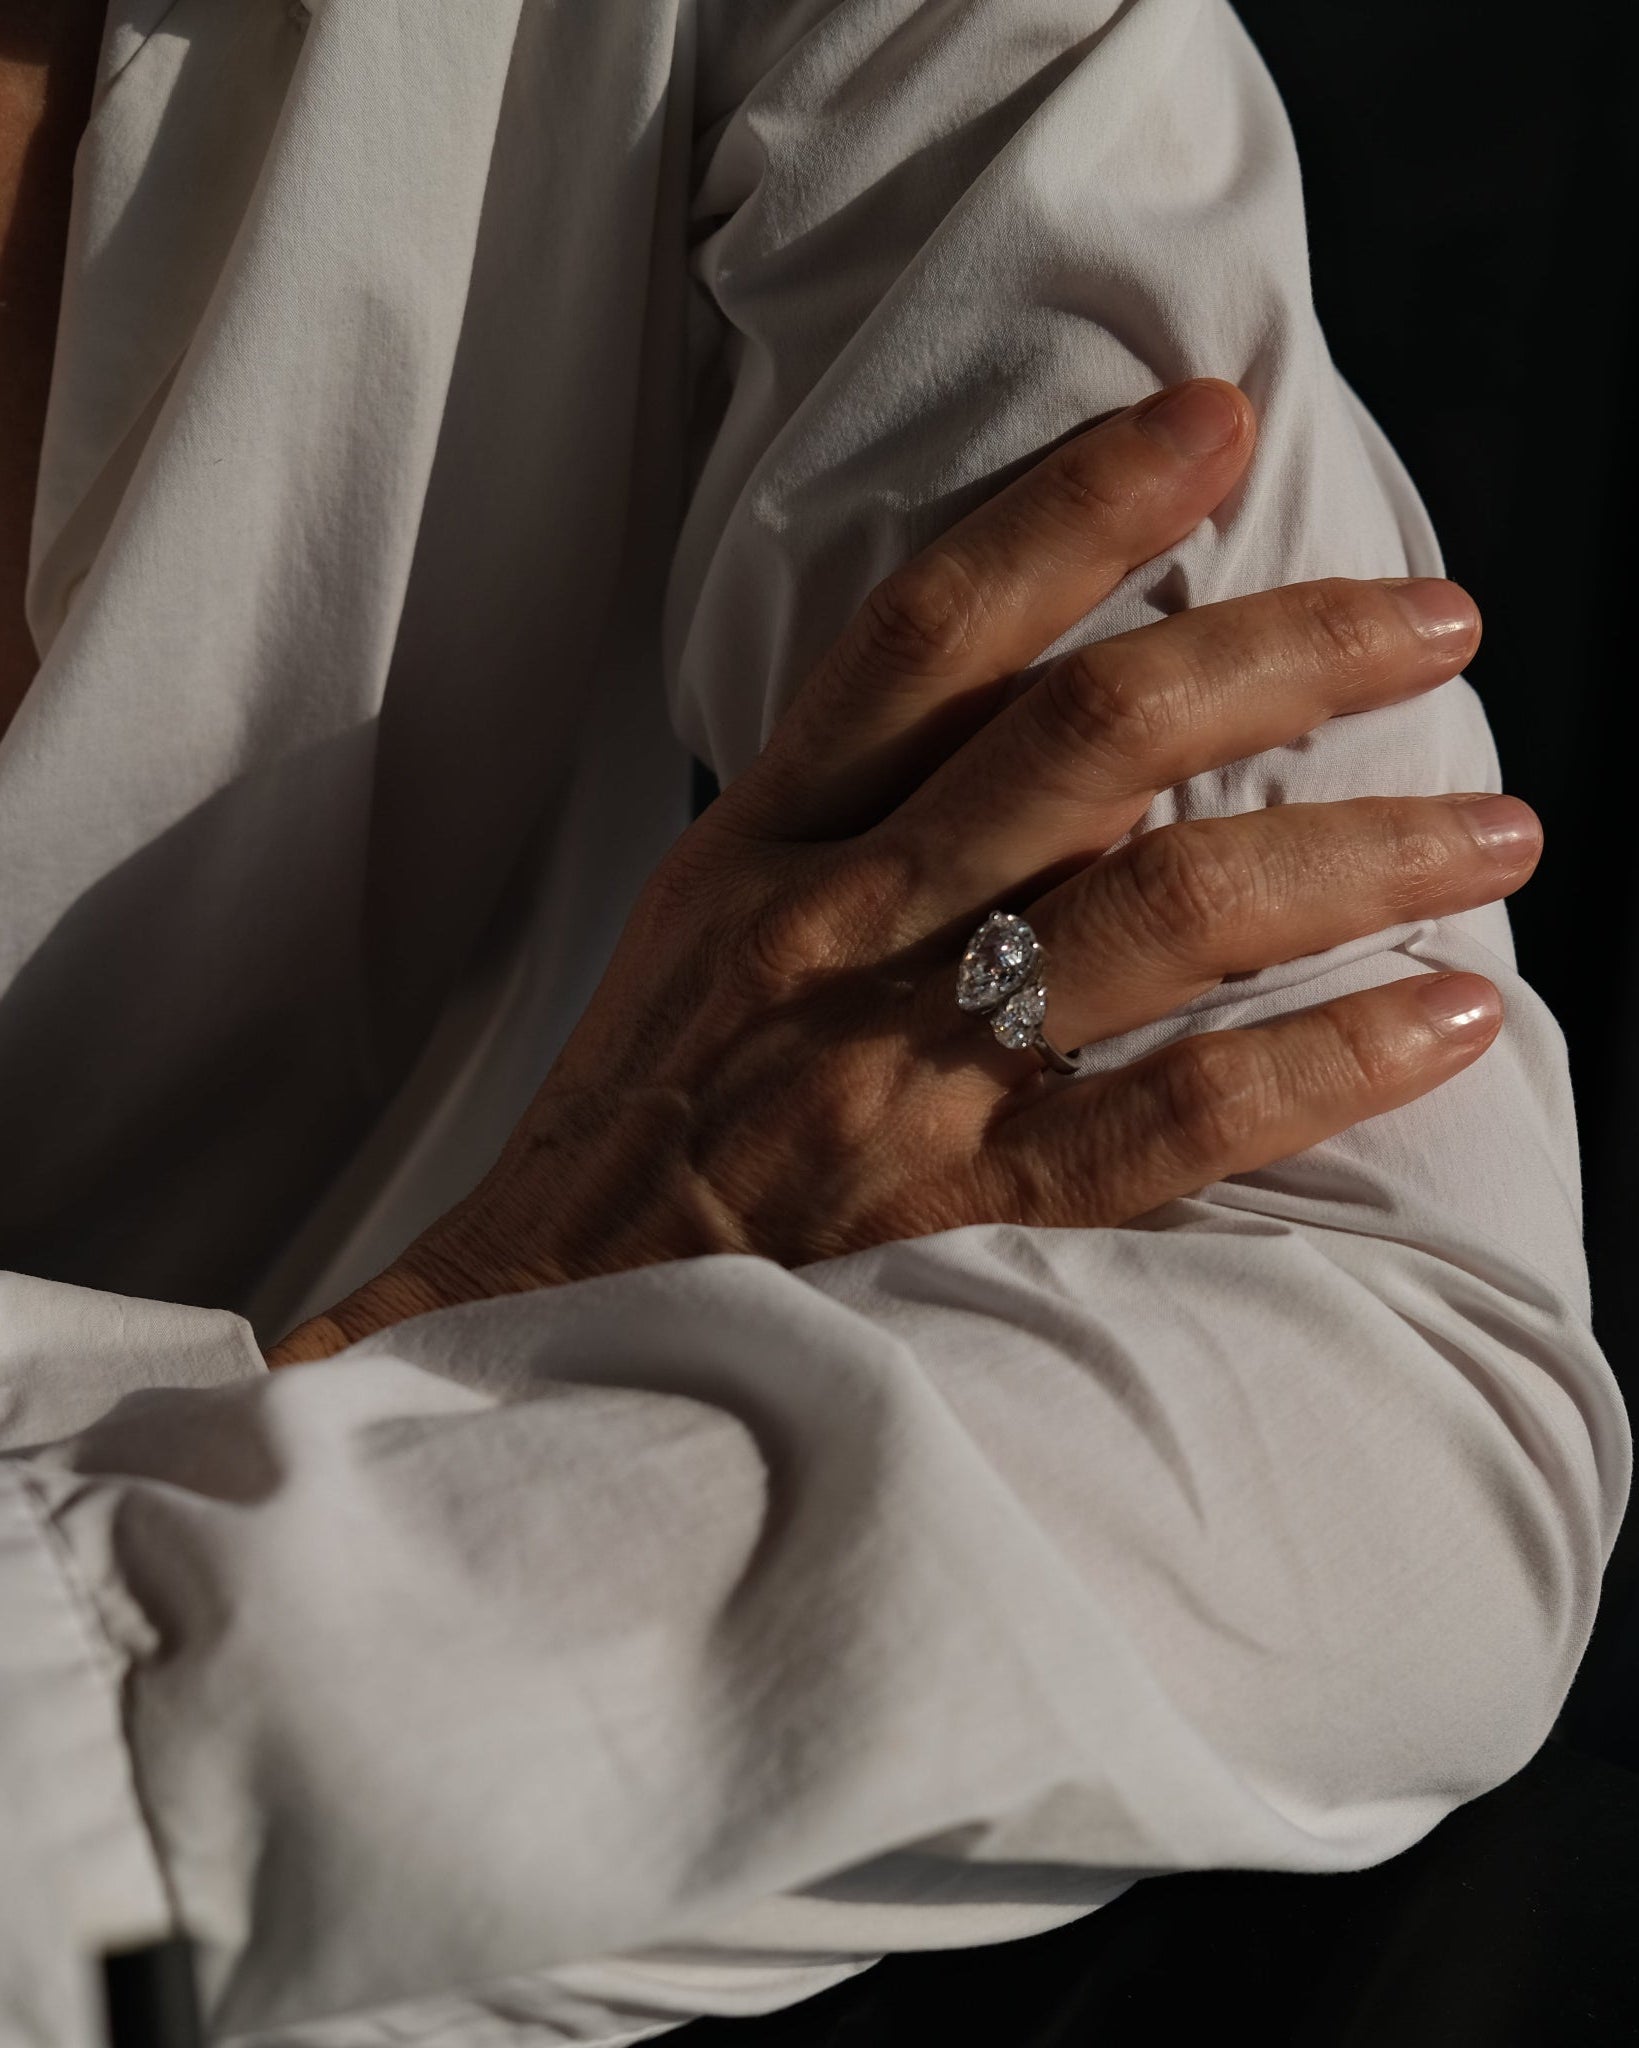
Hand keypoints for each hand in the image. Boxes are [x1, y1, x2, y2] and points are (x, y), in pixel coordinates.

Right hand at [268, 379, 1532, 1363]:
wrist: (535, 1327)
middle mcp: (831, 930)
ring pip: (1163, 908)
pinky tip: (1446, 1021)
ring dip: (1355, 854)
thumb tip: (1099, 774)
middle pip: (1089, 736)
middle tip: (1436, 622)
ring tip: (1496, 828)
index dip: (1076, 504)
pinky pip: (1171, 1116)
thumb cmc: (639, 1128)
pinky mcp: (951, 1213)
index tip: (1210, 425)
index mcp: (760, 843)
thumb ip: (868, 834)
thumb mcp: (705, 935)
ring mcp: (893, 1070)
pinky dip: (1323, 1062)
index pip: (926, 625)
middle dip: (1283, 654)